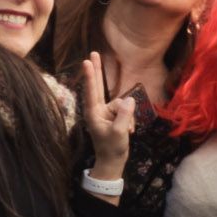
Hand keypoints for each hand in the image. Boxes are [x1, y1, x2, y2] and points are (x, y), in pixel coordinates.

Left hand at [79, 55, 135, 177]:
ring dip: (127, 117)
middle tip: (93, 53)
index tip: (86, 62)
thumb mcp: (119, 132)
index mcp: (93, 114)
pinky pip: (125, 111)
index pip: (92, 91)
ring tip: (127, 131)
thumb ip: (124, 115)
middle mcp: (98, 110)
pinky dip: (129, 120)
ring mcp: (106, 113)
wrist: (112, 162)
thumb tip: (130, 100)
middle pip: (98, 86)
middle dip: (97, 70)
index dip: (91, 76)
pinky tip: (129, 131)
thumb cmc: (112, 149)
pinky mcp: (113, 116)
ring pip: (121, 104)